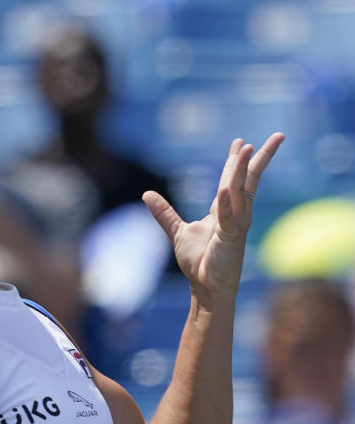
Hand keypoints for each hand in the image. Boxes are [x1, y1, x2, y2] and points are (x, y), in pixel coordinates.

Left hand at [143, 132, 284, 302]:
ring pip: (241, 191)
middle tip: (277, 136)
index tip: (240, 142)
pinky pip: (229, 217)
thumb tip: (147, 194)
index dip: (235, 161)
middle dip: (260, 157)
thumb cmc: (198, 262)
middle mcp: (235, 214)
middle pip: (248, 179)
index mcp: (224, 211)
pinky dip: (226, 203)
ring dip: (243, 170)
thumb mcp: (177, 231)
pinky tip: (224, 188)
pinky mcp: (230, 238)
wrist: (206, 287)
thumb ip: (164, 213)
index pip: (232, 179)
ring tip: (247, 149)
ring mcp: (236, 225)